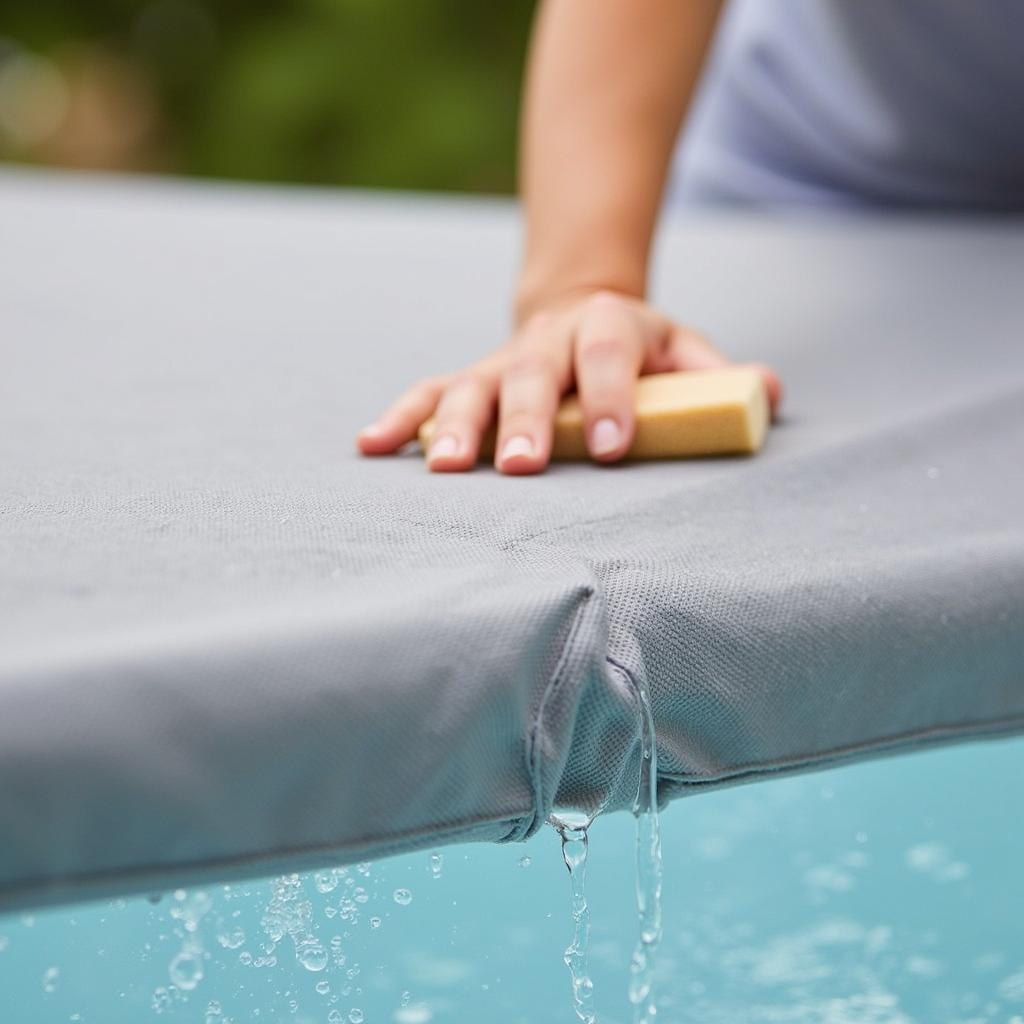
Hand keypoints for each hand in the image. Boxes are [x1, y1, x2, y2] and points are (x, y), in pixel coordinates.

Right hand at [357, 290, 781, 474]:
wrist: (581, 308)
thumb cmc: (640, 349)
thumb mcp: (684, 349)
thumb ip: (720, 372)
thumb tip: (769, 393)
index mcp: (610, 326)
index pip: (612, 356)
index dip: (614, 398)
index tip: (614, 448)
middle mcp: (548, 341)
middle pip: (533, 376)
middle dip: (525, 420)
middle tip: (519, 469)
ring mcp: (503, 359)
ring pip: (471, 386)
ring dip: (453, 426)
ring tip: (439, 468)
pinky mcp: (469, 377)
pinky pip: (429, 393)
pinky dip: (400, 418)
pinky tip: (370, 446)